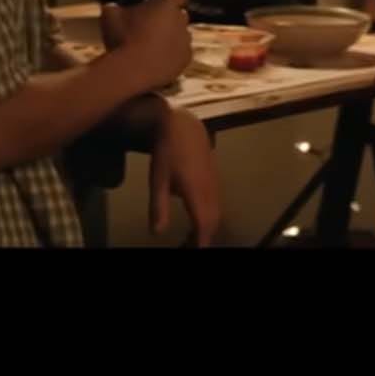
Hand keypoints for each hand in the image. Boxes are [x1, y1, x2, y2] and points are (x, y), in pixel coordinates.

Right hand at [102, 0, 190, 89]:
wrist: (133, 70)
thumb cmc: (122, 37)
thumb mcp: (111, 16)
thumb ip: (115, 7)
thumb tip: (111, 7)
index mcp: (167, 4)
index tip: (163, 1)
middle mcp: (181, 20)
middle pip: (180, 15)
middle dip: (169, 19)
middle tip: (150, 26)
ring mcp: (186, 41)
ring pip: (181, 35)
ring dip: (171, 38)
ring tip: (151, 47)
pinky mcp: (185, 59)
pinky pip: (181, 54)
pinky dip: (172, 56)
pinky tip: (156, 61)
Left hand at [149, 107, 220, 246]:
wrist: (183, 125)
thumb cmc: (167, 152)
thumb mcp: (157, 180)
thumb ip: (158, 208)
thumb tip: (157, 233)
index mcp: (195, 191)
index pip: (204, 223)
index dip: (202, 240)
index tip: (198, 250)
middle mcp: (209, 189)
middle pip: (213, 220)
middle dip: (206, 236)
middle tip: (194, 245)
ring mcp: (214, 182)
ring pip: (217, 210)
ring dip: (209, 225)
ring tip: (197, 236)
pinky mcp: (214, 177)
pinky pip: (217, 201)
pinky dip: (211, 213)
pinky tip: (200, 216)